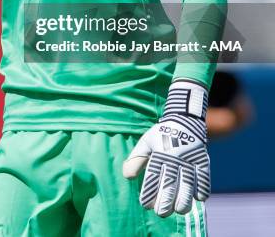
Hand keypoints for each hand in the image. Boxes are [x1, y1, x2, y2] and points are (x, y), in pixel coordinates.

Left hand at [123, 79, 209, 216]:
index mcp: (159, 153)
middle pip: (170, 184)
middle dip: (165, 202)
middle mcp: (174, 157)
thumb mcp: (146, 143)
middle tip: (161, 212)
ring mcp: (190, 159)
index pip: (152, 177)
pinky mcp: (202, 160)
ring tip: (179, 209)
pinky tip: (197, 198)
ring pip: (188, 185)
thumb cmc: (161, 136)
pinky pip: (204, 177)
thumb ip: (136, 159)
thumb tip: (127, 176)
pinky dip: (202, 189)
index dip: (149, 193)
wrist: (184, 119)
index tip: (145, 204)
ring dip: (184, 200)